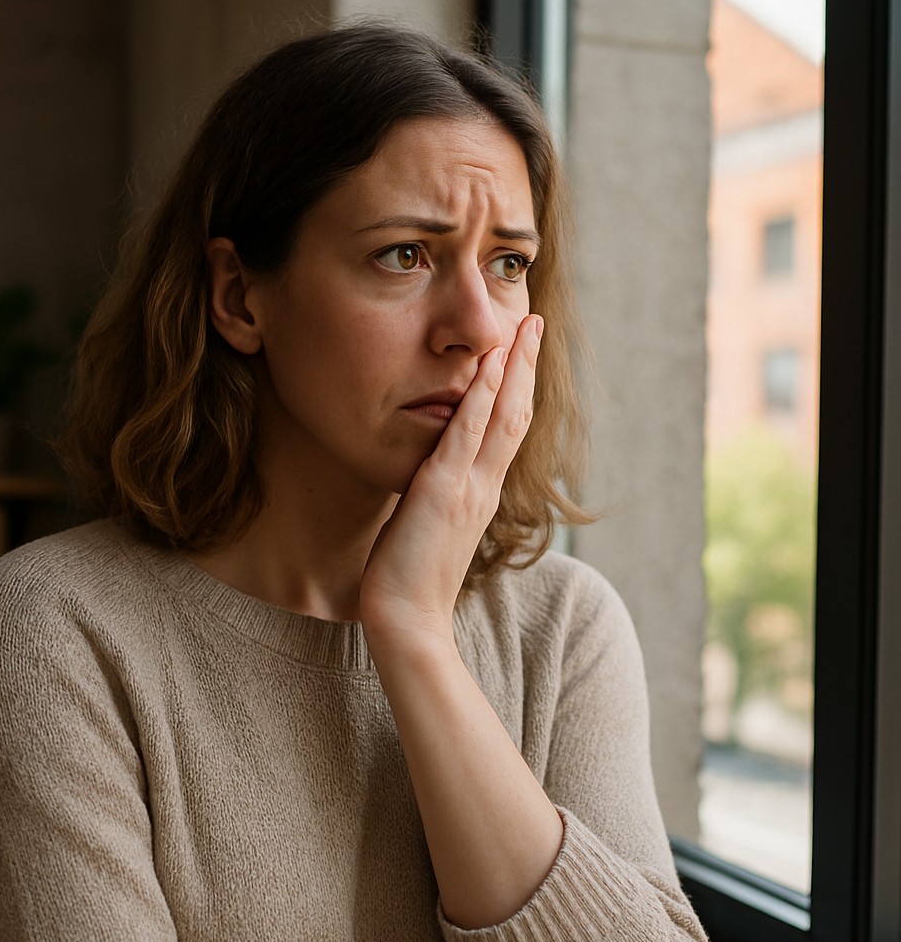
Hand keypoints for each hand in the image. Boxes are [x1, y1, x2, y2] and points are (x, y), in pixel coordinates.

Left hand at [359, 313, 543, 652]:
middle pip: (517, 414)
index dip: (518, 388)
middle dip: (526, 366)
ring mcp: (469, 488)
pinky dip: (482, 397)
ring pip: (502, 417)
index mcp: (482, 492)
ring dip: (514, 368)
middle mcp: (485, 485)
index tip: (521, 352)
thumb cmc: (410, 578)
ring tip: (524, 327)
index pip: (507, 430)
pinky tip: (489, 365)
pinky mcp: (444, 492)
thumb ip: (438, 496)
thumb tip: (430, 476)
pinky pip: (467, 435)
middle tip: (534, 322)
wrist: (406, 619)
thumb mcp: (431, 527)